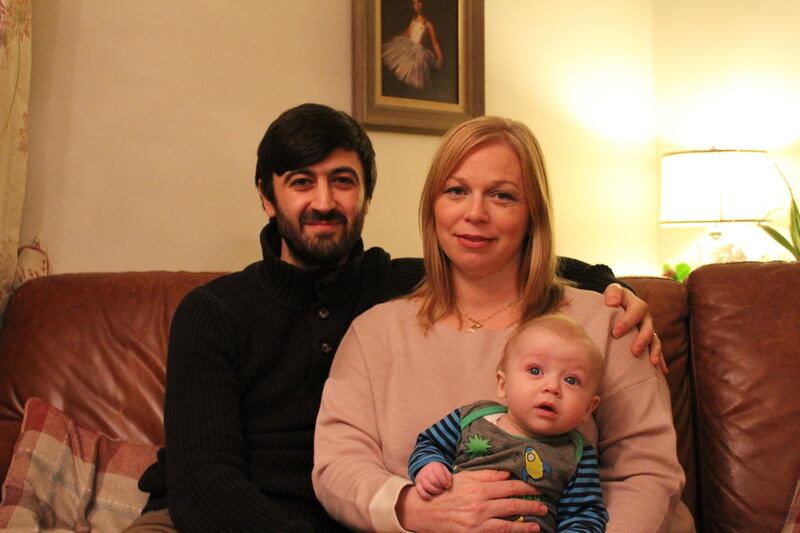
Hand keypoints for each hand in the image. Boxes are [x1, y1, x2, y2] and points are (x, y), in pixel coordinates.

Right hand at [397, 470, 544, 532]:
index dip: (526, 487)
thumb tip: (508, 473)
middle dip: (531, 505)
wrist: (425, 512)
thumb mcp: (465, 477)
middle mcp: (480, 504)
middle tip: (544, 506)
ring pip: (509, 524)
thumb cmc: (446, 492)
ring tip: (538, 524)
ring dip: (526, 524)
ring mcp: (478, 522)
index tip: (537, 488)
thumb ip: (487, 475)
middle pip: (512, 504)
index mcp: (479, 487)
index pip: (509, 486)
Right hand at [415, 462, 452, 499]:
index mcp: (435, 466)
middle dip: (440, 487)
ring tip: (439, 492)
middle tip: (443, 489)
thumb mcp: (444, 470)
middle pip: (433, 481)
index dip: (444, 482)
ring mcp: (421, 477)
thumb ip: (448, 477)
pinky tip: (430, 498)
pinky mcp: (417, 484)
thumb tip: (449, 486)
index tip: (447, 486)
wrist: (426, 469)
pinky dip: (425, 495)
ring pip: (426, 486)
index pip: (439, 474)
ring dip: (434, 491)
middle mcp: (426, 471)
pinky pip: (419, 490)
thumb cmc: (438, 471)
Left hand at [603, 283, 666, 373]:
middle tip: (634, 351)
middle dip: (642, 340)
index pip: (636, 311)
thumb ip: (613, 292)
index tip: (615, 333)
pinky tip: (662, 371)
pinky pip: (656, 350)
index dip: (627, 322)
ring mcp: (648, 330)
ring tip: (652, 362)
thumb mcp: (613, 291)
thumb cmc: (614, 298)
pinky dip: (661, 360)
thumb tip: (611, 302)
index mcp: (637, 305)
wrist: (618, 303)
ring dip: (654, 351)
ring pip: (655, 341)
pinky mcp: (648, 340)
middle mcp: (646, 318)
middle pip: (648, 328)